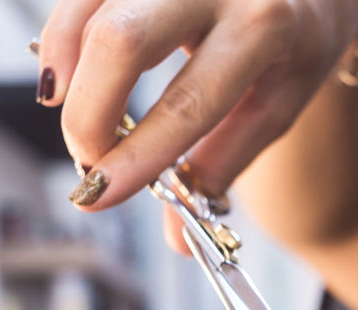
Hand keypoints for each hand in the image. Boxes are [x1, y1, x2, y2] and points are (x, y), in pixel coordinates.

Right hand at [37, 0, 357, 229]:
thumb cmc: (294, 44)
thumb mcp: (276, 106)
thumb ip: (221, 166)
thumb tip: (176, 239)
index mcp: (264, 26)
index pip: (190, 101)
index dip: (137, 154)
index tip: (98, 195)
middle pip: (122, 42)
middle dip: (89, 115)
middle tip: (88, 163)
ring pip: (92, 14)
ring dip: (70, 79)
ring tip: (81, 126)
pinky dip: (63, 41)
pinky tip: (65, 78)